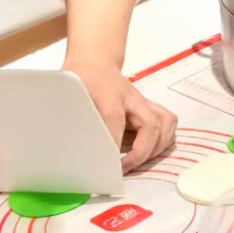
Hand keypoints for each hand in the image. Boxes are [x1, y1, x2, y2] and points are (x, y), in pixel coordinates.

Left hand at [66, 57, 177, 172]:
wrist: (96, 63)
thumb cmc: (82, 80)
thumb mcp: (70, 93)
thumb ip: (69, 114)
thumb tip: (64, 142)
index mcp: (109, 94)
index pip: (114, 119)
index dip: (113, 144)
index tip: (107, 165)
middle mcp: (132, 99)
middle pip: (149, 125)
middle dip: (140, 152)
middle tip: (122, 169)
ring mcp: (144, 103)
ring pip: (164, 124)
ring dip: (156, 147)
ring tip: (138, 162)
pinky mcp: (150, 107)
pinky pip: (168, 121)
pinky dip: (165, 139)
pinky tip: (151, 150)